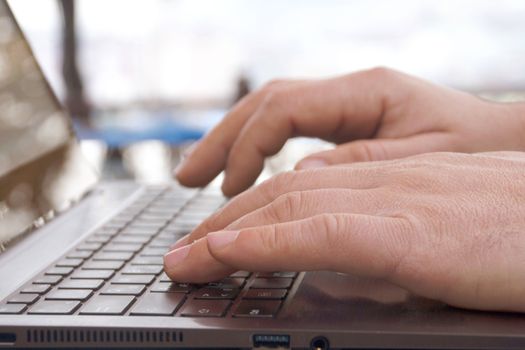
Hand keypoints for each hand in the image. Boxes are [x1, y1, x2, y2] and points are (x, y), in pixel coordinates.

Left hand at [164, 152, 524, 311]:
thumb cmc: (518, 227)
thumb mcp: (442, 218)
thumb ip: (392, 219)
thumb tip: (346, 232)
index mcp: (389, 180)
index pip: (300, 189)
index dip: (250, 213)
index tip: (214, 238)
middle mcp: (382, 182)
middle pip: (282, 196)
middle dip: (224, 224)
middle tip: (183, 252)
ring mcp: (393, 203)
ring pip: (288, 209)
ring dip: (227, 234)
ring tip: (185, 259)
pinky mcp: (408, 235)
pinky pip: (319, 233)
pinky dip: (266, 243)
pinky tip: (225, 253)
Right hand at [175, 67, 524, 195]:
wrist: (507, 144)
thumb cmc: (477, 151)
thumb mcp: (426, 162)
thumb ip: (364, 166)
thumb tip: (298, 176)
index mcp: (367, 92)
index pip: (283, 110)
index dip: (245, 148)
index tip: (226, 191)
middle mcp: (350, 93)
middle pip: (266, 105)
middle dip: (220, 141)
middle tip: (185, 179)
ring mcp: (347, 107)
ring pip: (271, 116)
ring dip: (231, 145)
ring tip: (199, 178)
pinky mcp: (349, 125)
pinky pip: (290, 133)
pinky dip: (259, 154)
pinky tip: (245, 176)